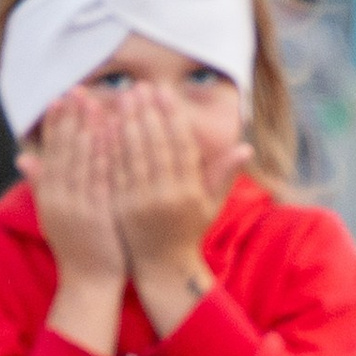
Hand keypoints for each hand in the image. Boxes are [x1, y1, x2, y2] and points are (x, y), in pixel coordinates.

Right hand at [21, 95, 125, 318]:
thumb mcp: (54, 214)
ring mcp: (77, 208)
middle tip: (77, 90)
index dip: (55, 124)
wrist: (89, 285)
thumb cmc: (77, 249)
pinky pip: (100, 181)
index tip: (60, 97)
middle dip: (70, 119)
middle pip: (63, 151)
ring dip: (87, 130)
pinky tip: (111, 137)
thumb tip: (21, 157)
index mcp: (48, 195)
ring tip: (94, 103)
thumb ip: (41, 184)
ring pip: (80, 162)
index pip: (50, 152)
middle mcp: (58, 199)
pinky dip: (104, 157)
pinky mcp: (97, 217)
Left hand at [108, 84, 218, 316]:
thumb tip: (247, 148)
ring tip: (125, 98)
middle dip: (148, 113)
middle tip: (141, 87)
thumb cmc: (188, 231)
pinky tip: (108, 125)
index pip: (182, 146)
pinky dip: (111, 147)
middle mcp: (168, 197)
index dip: (172, 117)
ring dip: (128, 123)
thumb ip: (224, 174)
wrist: (163, 268)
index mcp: (191, 193)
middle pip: (157, 146)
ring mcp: (143, 203)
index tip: (164, 92)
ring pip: (134, 155)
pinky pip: (116, 171)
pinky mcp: (122, 208)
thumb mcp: (211, 205)